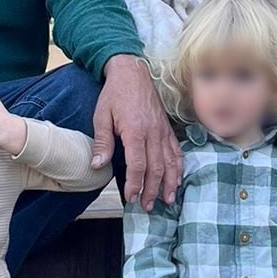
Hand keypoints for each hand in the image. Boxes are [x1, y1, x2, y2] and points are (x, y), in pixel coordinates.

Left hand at [91, 55, 180, 207]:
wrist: (132, 72)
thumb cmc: (115, 94)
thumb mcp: (101, 116)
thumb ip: (102, 142)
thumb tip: (97, 166)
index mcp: (135, 131)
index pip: (137, 165)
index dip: (135, 184)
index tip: (130, 198)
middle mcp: (153, 133)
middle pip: (156, 168)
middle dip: (152, 190)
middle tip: (147, 206)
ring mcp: (163, 131)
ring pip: (170, 162)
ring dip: (170, 183)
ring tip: (168, 200)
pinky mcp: (168, 128)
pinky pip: (176, 151)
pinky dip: (178, 167)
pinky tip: (177, 179)